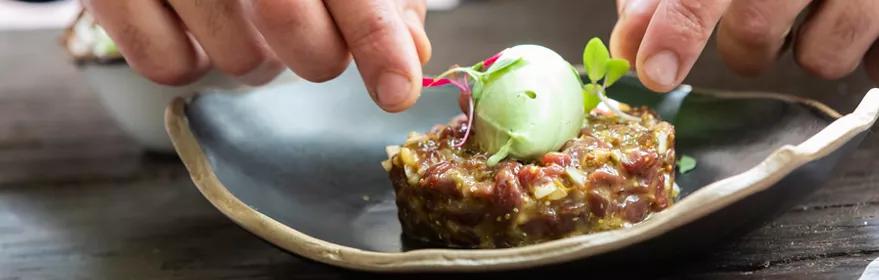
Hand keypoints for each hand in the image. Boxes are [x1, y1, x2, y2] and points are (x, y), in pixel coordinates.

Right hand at [81, 0, 430, 112]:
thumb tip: (410, 53)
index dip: (378, 41)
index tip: (397, 90)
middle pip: (296, 33)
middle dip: (318, 56)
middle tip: (310, 39)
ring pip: (237, 60)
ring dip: (255, 55)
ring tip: (241, 13)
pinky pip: (168, 66)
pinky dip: (191, 58)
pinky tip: (193, 22)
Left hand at [610, 0, 878, 92]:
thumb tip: (630, 41)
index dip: (677, 30)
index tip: (655, 72)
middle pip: (758, 28)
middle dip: (742, 49)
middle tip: (750, 32)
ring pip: (820, 56)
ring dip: (802, 52)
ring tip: (808, 16)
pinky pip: (875, 62)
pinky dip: (860, 54)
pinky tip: (848, 21)